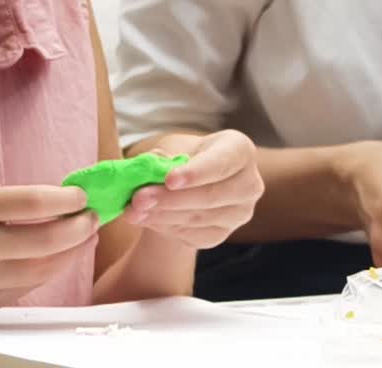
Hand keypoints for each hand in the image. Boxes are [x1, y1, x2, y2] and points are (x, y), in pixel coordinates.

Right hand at [0, 185, 98, 319]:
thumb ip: (2, 207)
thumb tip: (56, 204)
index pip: (31, 202)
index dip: (65, 199)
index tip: (81, 196)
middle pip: (46, 240)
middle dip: (79, 228)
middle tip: (93, 218)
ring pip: (44, 269)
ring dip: (72, 253)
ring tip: (86, 237)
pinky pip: (29, 287)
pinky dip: (49, 270)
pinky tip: (60, 258)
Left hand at [122, 130, 264, 248]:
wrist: (189, 184)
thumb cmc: (185, 156)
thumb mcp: (174, 146)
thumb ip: (163, 157)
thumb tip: (148, 170)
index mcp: (240, 150)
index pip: (222, 162)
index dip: (196, 173)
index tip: (169, 179)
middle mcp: (249, 183)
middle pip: (210, 196)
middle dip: (170, 199)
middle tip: (138, 199)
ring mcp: (239, 213)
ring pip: (199, 218)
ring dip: (162, 216)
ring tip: (133, 211)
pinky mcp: (223, 234)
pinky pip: (193, 235)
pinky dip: (166, 228)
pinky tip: (146, 219)